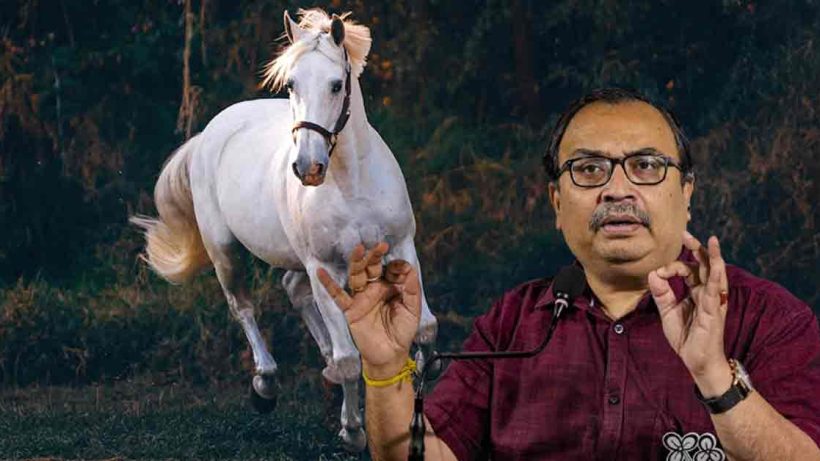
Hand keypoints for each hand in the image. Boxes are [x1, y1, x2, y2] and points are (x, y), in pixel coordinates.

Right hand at [317, 242, 421, 379]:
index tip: (402, 270)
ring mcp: (361, 298)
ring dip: (357, 262)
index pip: (391, 269)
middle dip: (375, 255)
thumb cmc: (402, 331)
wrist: (390, 354)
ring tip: (359, 248)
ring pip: (357, 275)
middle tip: (381, 245)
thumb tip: (410, 268)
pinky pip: (337, 295)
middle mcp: (374, 289)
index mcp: (390, 287)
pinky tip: (320, 272)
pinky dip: (328, 284)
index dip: (397, 266)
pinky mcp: (351, 309)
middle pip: (372, 267)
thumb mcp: (412, 309)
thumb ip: (412, 289)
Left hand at [648, 231, 731, 395]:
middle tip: (684, 233)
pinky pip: (716, 290)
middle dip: (696, 248)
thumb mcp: (668, 312)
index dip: (671, 267)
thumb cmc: (686, 337)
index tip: (658, 273)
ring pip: (715, 273)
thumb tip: (653, 273)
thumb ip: (661, 293)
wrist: (697, 361)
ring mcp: (713, 301)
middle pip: (703, 265)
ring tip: (711, 240)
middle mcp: (707, 292)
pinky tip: (716, 264)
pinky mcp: (715, 311)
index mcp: (696, 291)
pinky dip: (716, 275)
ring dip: (712, 256)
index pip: (687, 269)